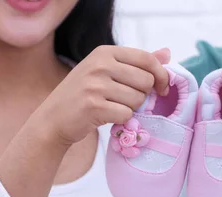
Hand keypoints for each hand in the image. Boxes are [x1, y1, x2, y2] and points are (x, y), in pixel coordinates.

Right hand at [30, 46, 170, 146]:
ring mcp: (95, 85)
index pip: (147, 59)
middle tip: (125, 100)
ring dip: (131, 109)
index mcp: (105, 52)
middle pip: (146, 82)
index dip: (161, 75)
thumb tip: (167, 53)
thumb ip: (138, 63)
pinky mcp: (94, 106)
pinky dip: (121, 120)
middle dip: (143, 96)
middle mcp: (99, 64)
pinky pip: (127, 114)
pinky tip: (106, 116)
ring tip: (112, 107)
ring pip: (138, 100)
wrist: (53, 118)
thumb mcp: (107, 71)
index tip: (162, 88)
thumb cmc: (84, 95)